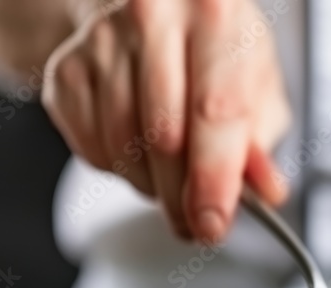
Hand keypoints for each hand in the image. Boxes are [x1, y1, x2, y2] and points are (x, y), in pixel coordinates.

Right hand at [42, 0, 290, 242]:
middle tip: (197, 221)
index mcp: (213, 11)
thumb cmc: (211, 47)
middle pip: (163, 138)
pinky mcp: (65, 70)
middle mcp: (152, 15)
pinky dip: (120, 169)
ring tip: (173, 174)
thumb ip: (260, 140)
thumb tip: (265, 191)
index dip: (213, 179)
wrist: (154, 11)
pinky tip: (140, 150)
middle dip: (182, 197)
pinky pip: (93, 151)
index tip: (213, 224)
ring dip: (152, 185)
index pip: (213, 112)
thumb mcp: (255, 83)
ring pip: (124, 150)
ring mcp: (101, 40)